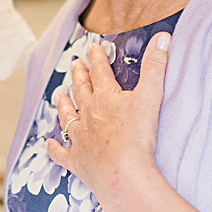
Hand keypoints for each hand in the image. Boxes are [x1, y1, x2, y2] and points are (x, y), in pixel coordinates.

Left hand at [46, 35, 170, 211]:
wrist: (123, 175)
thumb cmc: (138, 137)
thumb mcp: (150, 97)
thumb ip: (156, 66)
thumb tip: (163, 37)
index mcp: (105, 98)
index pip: (100, 72)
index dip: (97, 58)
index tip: (92, 47)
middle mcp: (88, 115)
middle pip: (81, 91)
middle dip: (79, 76)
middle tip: (75, 65)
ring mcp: (80, 138)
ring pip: (67, 117)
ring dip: (63, 105)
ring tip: (58, 95)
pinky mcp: (77, 161)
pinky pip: (61, 153)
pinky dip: (54, 148)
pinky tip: (49, 143)